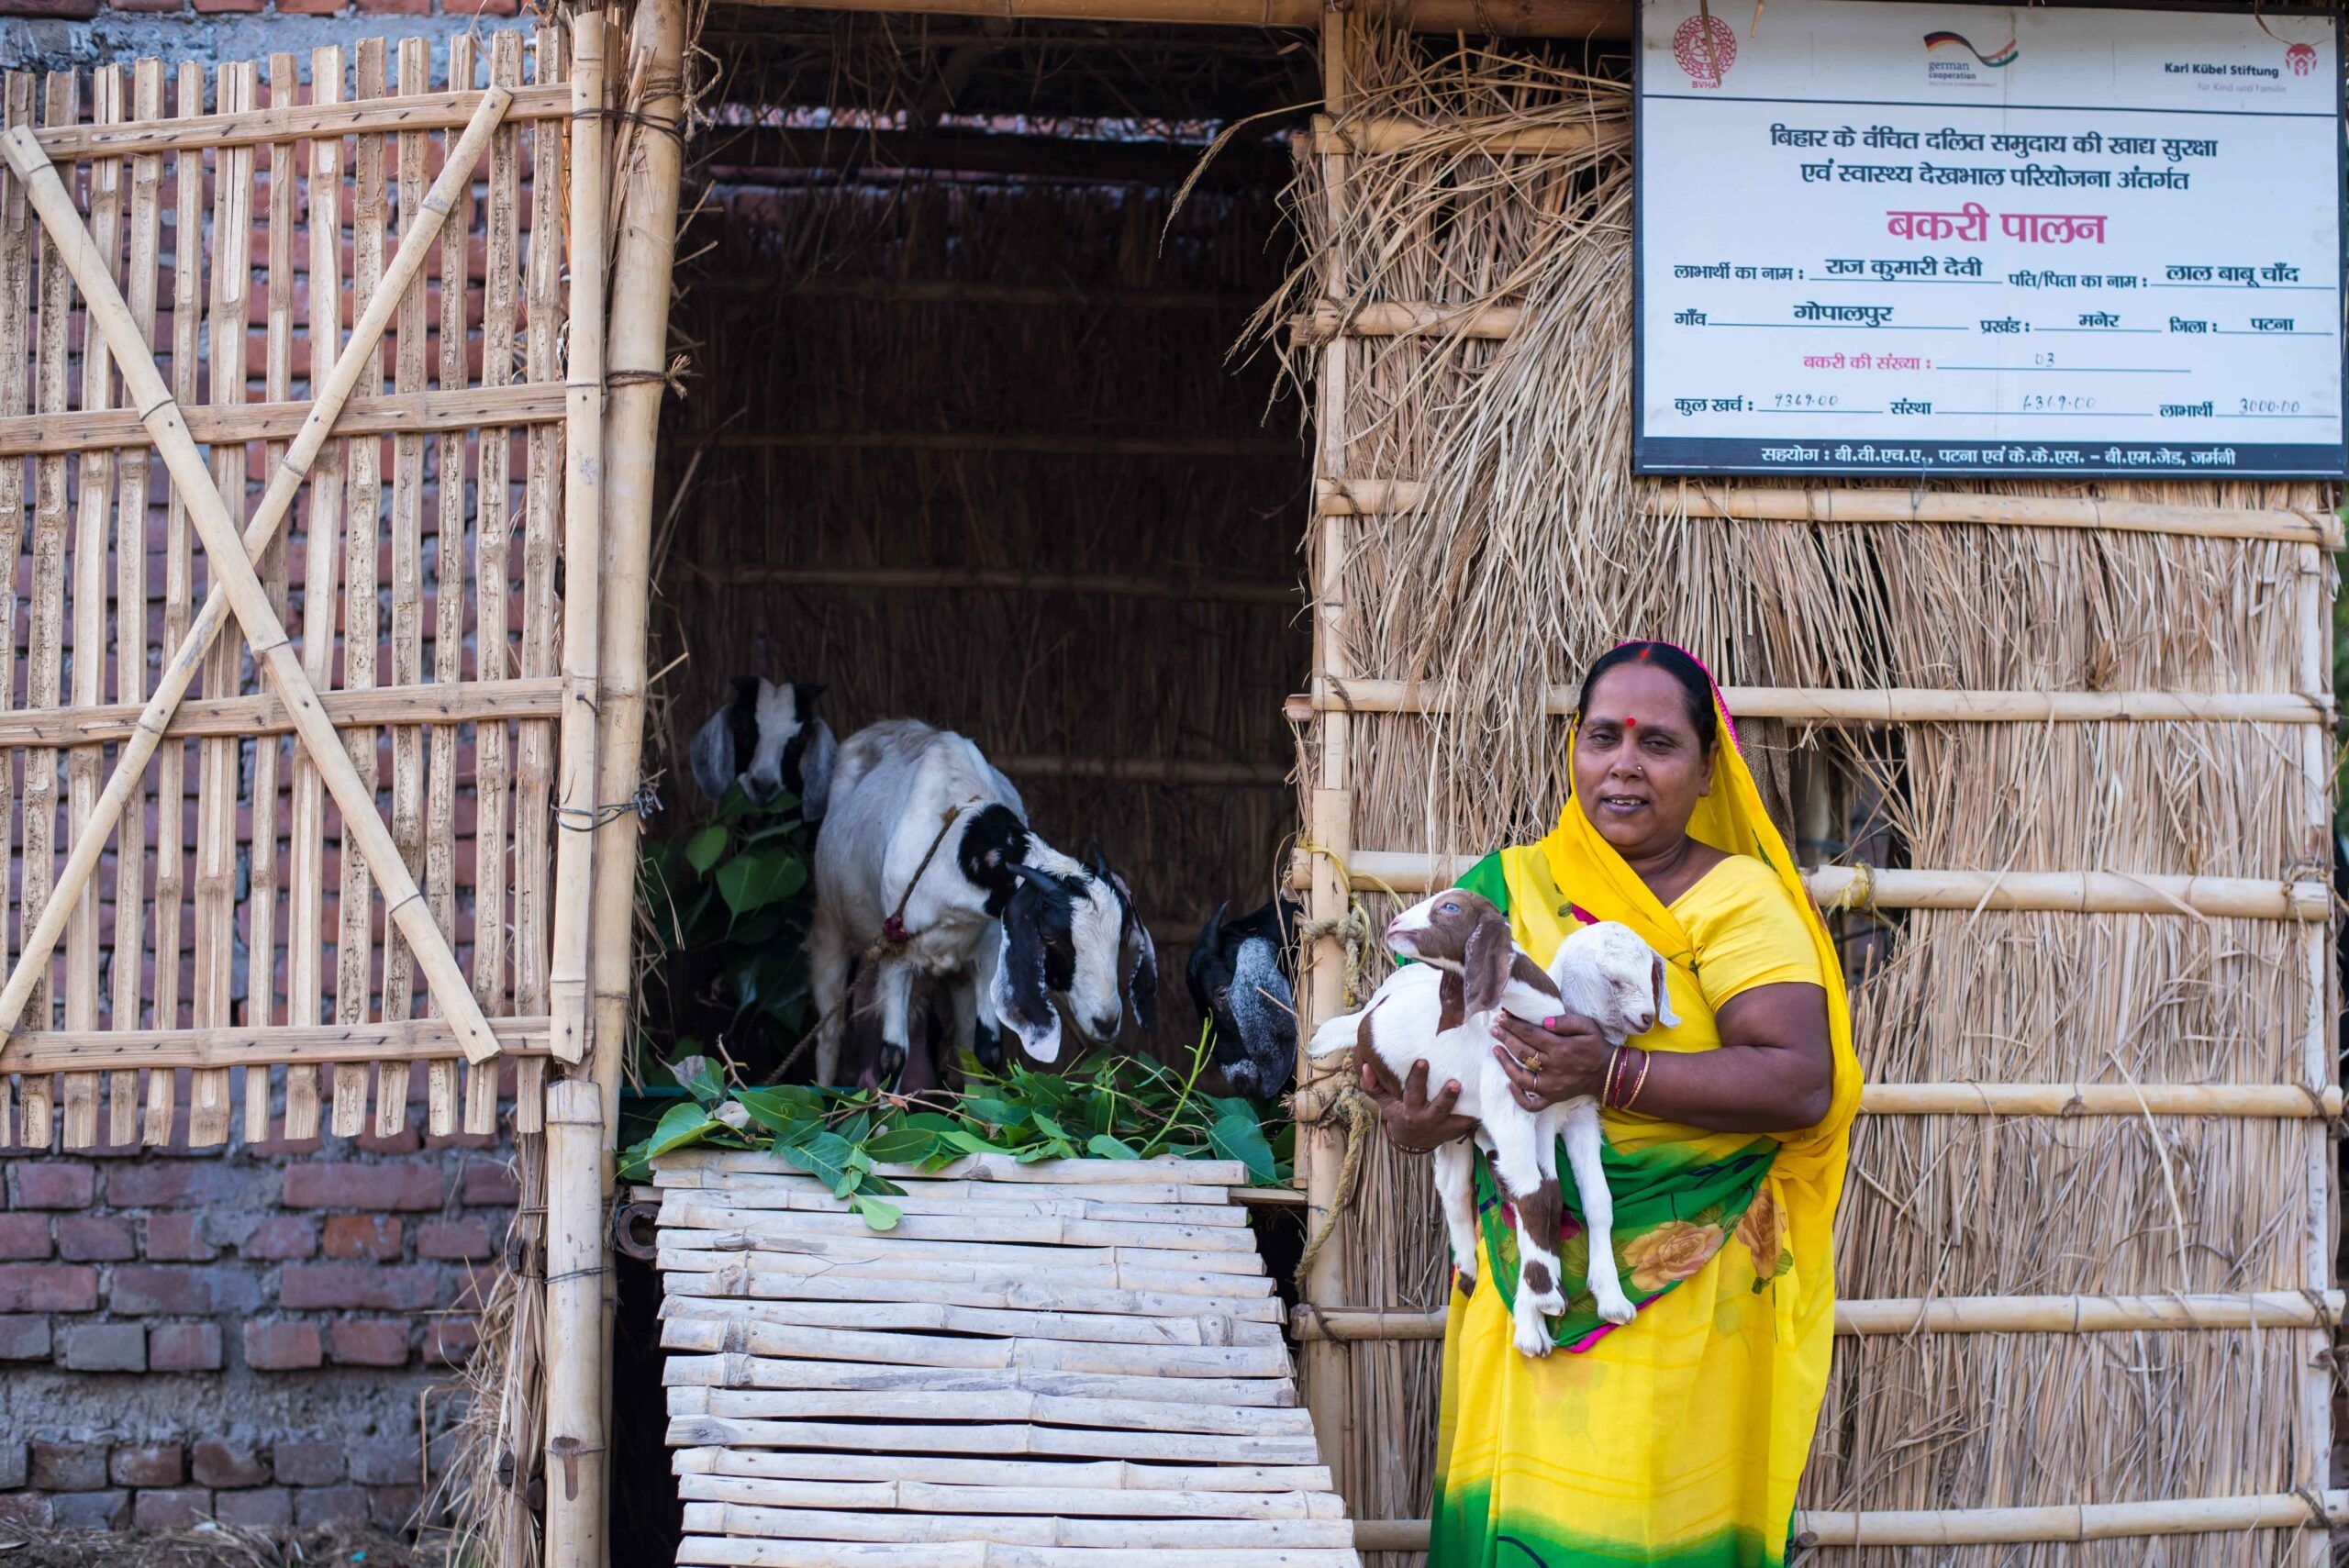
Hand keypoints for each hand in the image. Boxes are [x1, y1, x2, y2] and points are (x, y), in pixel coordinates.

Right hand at [1358, 1058, 1478, 1153]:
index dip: (1417, 1078)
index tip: (1423, 1060)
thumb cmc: (1399, 1114)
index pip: (1413, 1093)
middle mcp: (1427, 1120)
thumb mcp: (1384, 1103)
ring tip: (1475, 1095)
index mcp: (1409, 1111)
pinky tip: (1488, 1101)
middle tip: (1456, 1083)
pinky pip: (1469, 1125)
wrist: (1412, 1141)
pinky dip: (1477, 1116)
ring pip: (1457, 1119)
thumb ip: (1373, 1086)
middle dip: (1446, 1096)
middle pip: (1438, 1109)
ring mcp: (1443, 1128)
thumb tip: (1366, 1066)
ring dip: (1466, 1108)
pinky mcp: (1456, 1131)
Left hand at [1490, 1011, 1610, 1111]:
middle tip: (1494, 1029)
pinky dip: (1519, 1097)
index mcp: (1560, 1048)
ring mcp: (1551, 1086)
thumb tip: (1544, 1021)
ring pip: (1521, 1078)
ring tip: (1495, 1050)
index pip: (1529, 1034)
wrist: (1608, 1073)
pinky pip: (1532, 1103)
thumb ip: (1566, 1021)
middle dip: (1505, 1038)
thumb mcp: (1587, 1026)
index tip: (1502, 1017)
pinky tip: (1510, 1084)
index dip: (1513, 1025)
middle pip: (1522, 1052)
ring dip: (1505, 1064)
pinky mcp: (1552, 1098)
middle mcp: (1553, 1067)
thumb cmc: (1596, 1046)